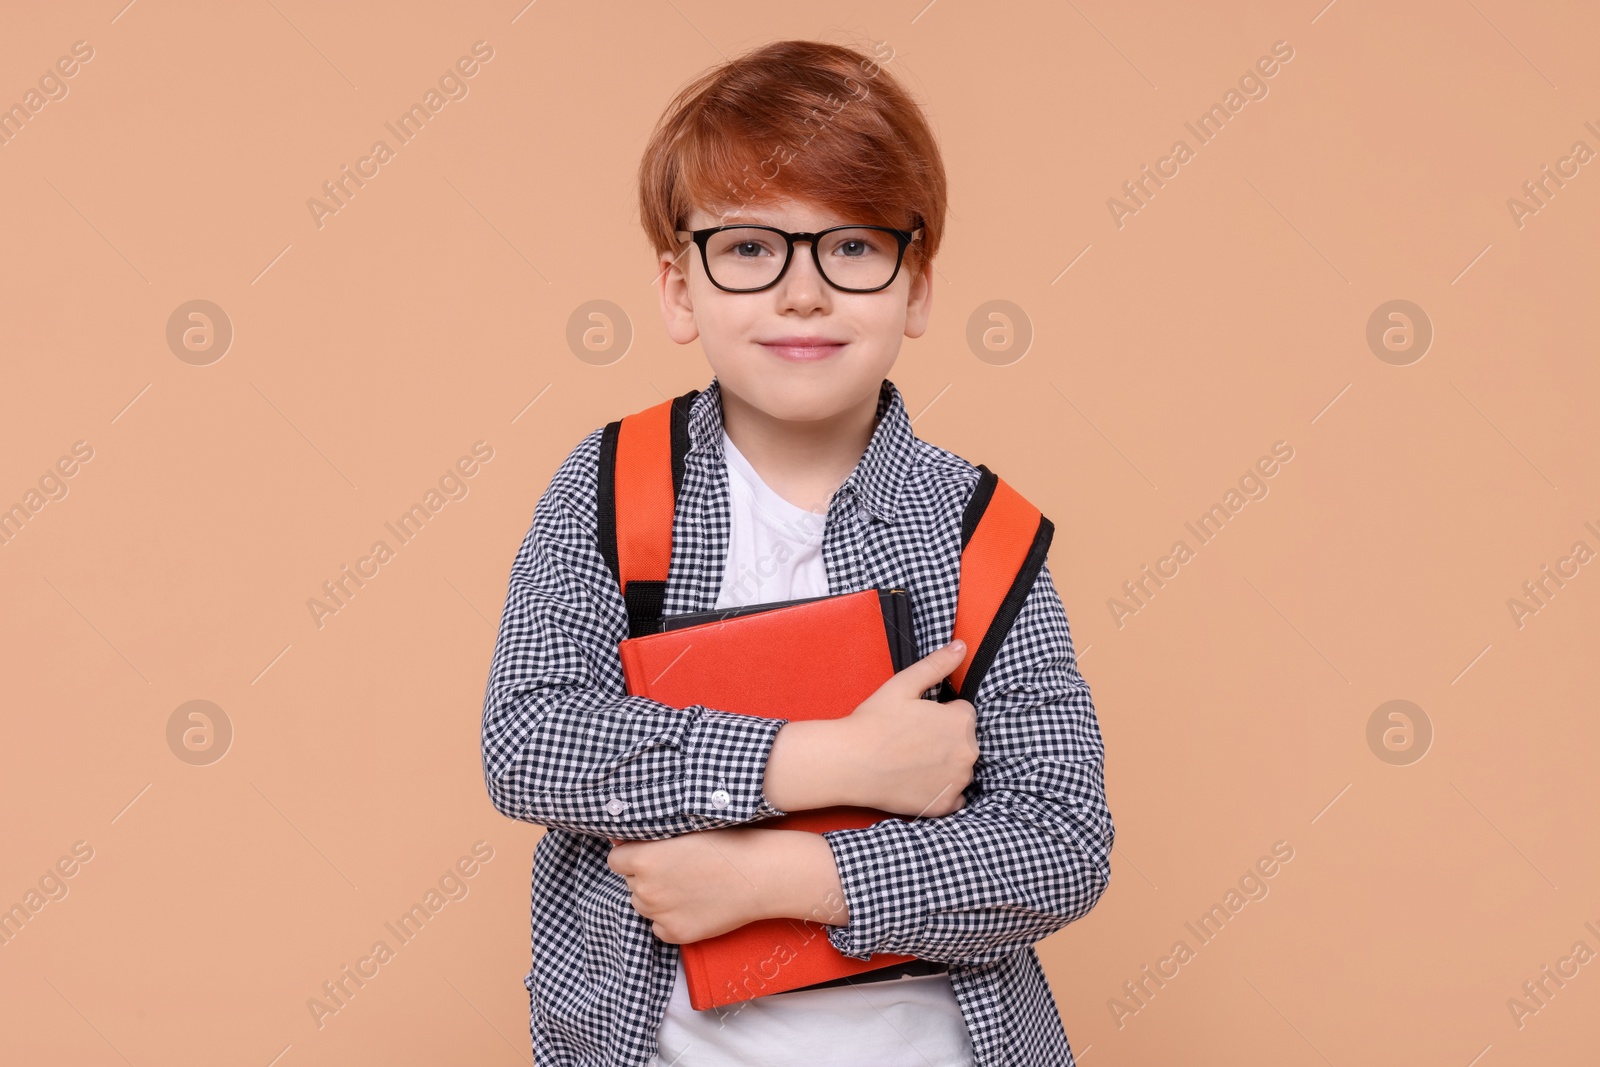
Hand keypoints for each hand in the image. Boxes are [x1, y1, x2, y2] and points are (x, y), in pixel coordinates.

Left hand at [607, 828, 772, 943]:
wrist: (759, 875)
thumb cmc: (727, 844)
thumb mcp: (685, 828)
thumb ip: (650, 837)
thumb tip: (620, 839)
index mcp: (644, 858)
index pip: (615, 860)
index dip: (631, 855)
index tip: (648, 853)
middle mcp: (645, 889)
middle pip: (630, 883)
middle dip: (645, 876)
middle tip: (676, 868)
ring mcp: (660, 914)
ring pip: (642, 905)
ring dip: (655, 897)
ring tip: (686, 886)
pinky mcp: (676, 934)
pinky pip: (658, 927)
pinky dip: (669, 919)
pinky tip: (691, 904)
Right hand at [839, 639, 977, 817]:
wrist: (850, 764)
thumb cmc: (874, 721)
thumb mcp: (904, 684)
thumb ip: (938, 664)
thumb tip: (961, 646)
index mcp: (962, 720)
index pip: (963, 713)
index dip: (940, 714)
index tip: (918, 720)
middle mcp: (968, 752)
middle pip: (964, 741)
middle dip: (945, 739)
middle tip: (911, 740)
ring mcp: (958, 782)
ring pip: (960, 768)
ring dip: (945, 765)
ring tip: (912, 760)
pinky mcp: (945, 805)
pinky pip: (955, 796)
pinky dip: (942, 791)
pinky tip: (918, 781)